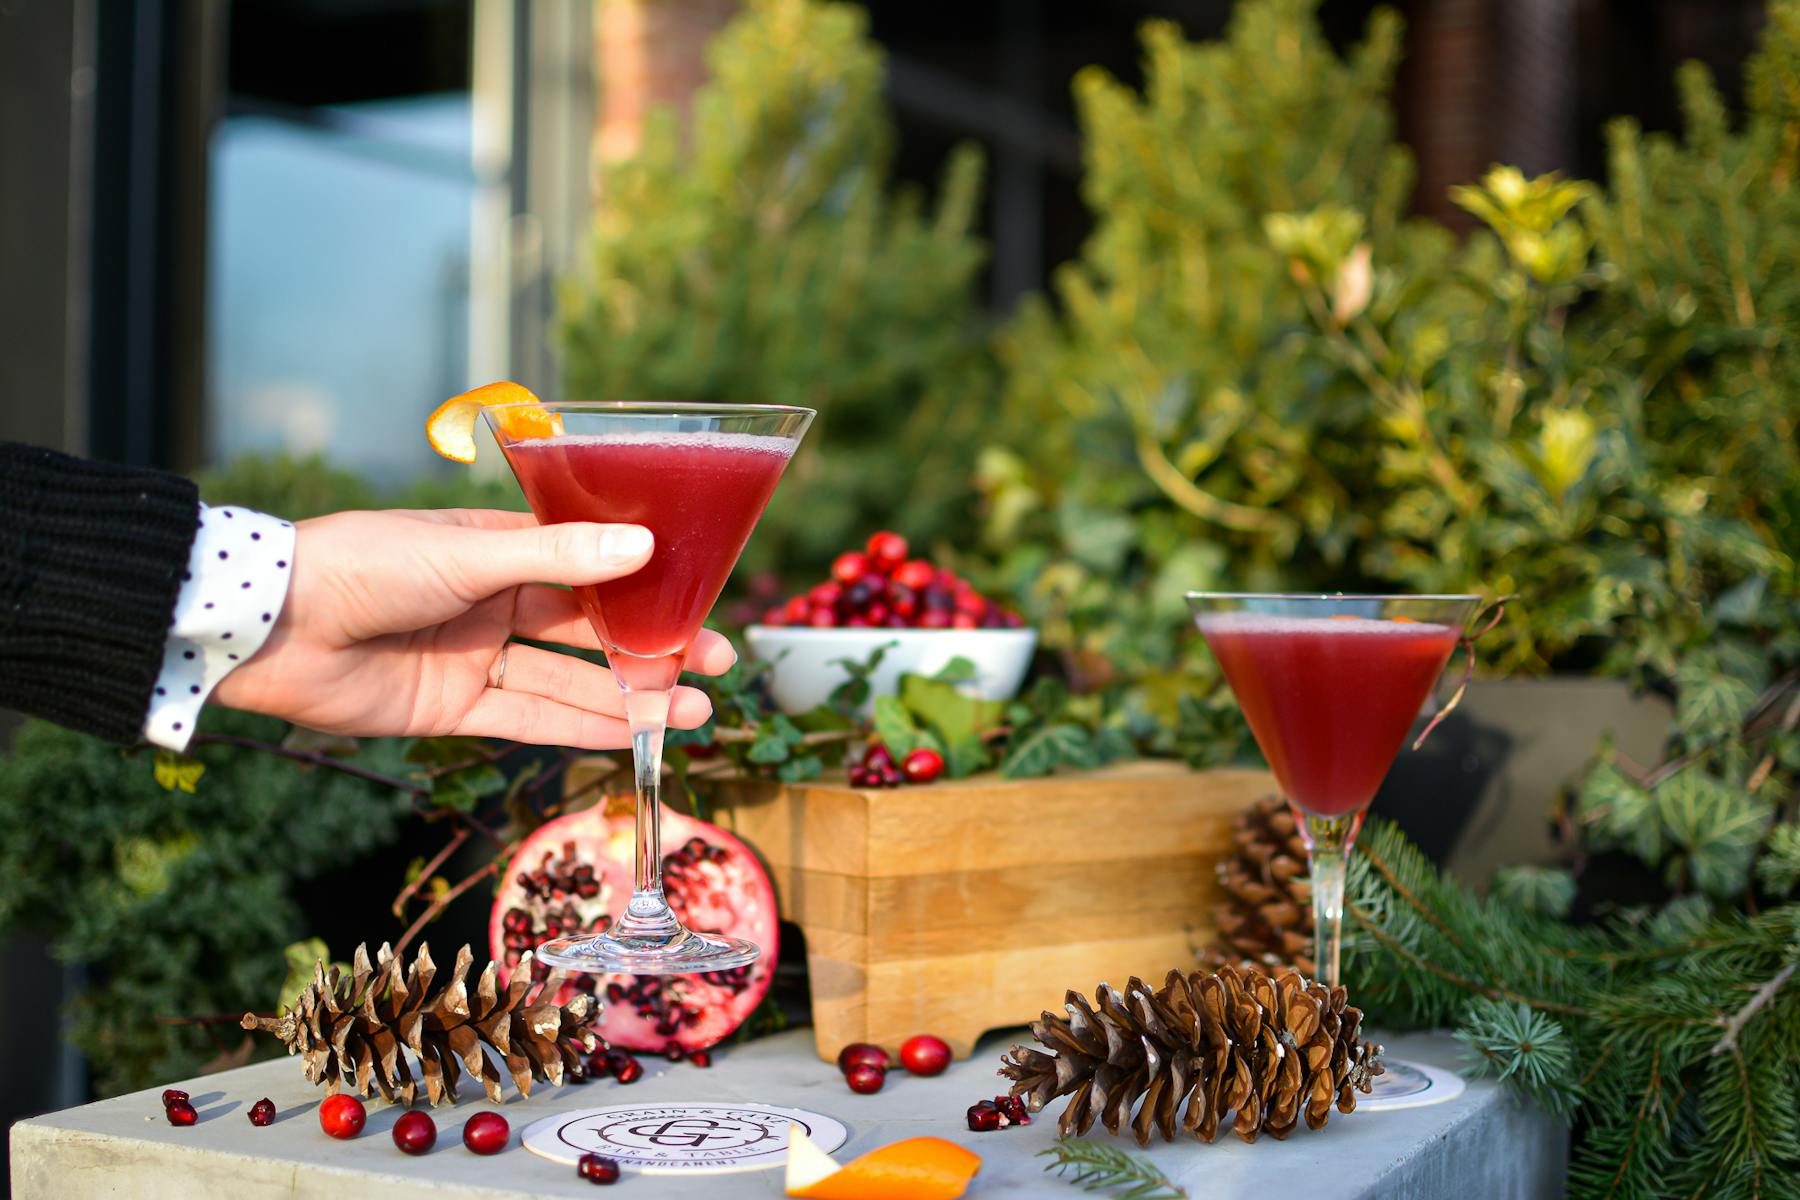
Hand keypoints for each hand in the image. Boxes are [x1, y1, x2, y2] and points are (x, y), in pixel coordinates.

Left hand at [213, 509, 729, 748]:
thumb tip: (643, 545)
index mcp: (500, 550)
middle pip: (592, 630)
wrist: (272, 628)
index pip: (591, 566)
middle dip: (653, 649)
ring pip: (572, 681)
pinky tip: (634, 735)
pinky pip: (533, 720)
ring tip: (694, 712)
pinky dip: (583, 729)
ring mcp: (480, 657)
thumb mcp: (469, 557)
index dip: (648, 585)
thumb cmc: (365, 565)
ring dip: (631, 698)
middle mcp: (497, 603)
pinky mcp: (457, 710)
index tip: (702, 599)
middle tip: (718, 664)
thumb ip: (558, 561)